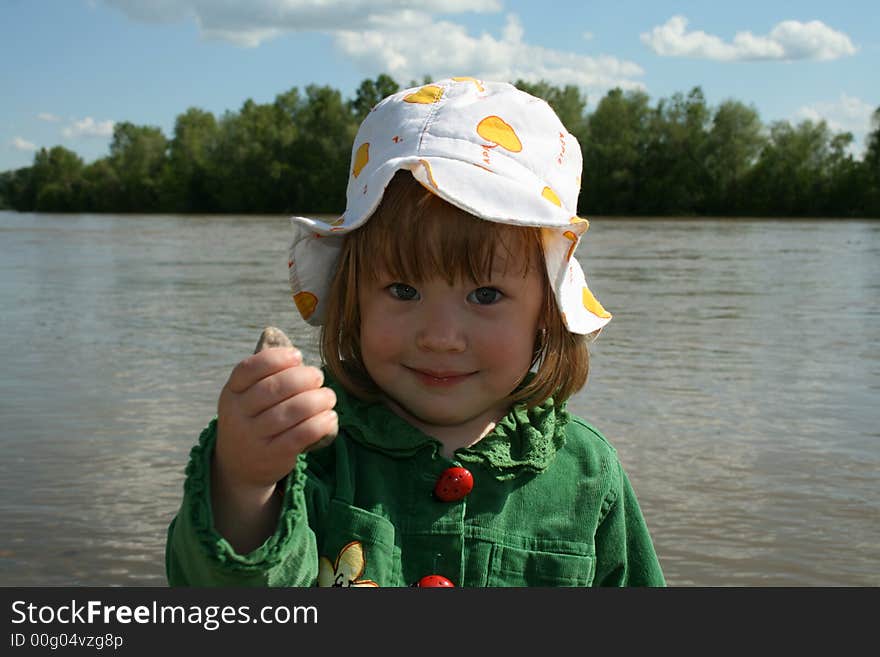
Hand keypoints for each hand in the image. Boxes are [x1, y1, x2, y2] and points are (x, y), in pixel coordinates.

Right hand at [210, 345, 336, 551]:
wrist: (239, 465)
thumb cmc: (253, 419)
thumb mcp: (247, 396)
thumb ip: (266, 375)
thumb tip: (295, 353)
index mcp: (232, 392)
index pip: (249, 369)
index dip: (276, 359)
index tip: (297, 356)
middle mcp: (238, 414)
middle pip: (274, 389)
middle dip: (303, 378)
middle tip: (319, 377)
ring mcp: (253, 437)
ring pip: (290, 412)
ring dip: (317, 400)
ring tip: (329, 397)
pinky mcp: (272, 455)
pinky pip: (300, 436)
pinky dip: (320, 423)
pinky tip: (330, 417)